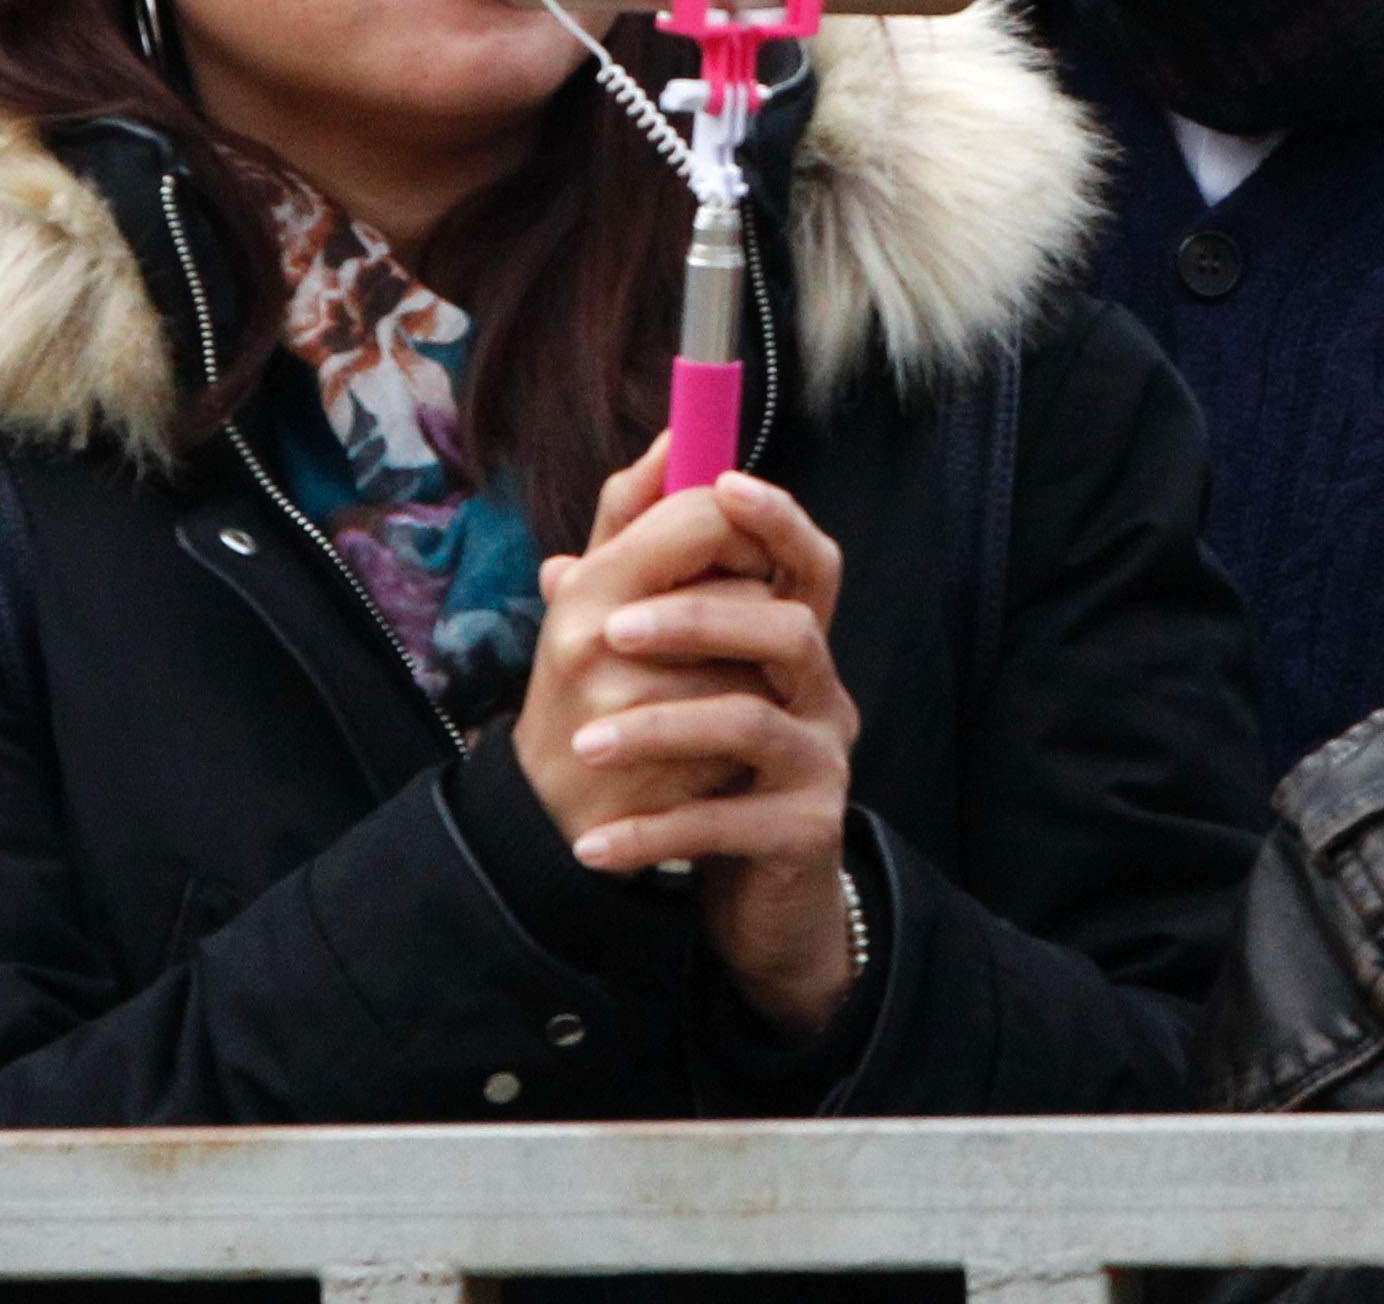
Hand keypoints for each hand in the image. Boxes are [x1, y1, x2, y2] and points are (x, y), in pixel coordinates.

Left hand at [514, 454, 866, 1039]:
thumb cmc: (707, 775)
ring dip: (660, 726)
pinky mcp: (806, 833)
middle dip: (699, 618)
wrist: (755, 902)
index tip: (721, 480)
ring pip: (752, 724)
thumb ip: (627, 628)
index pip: (809, 562)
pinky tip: (593, 846)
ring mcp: (822, 764)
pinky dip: (655, 830)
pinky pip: (728, 821)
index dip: (776, 517)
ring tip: (584, 745)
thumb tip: (561, 560)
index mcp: (793, 647)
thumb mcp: (673, 694)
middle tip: (610, 630)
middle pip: (789, 629)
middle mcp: (822, 696)